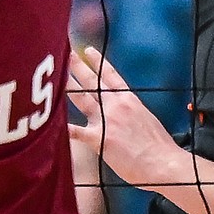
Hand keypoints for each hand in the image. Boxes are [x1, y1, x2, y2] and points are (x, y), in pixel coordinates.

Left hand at [68, 46, 188, 187]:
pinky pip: (76, 132)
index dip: (98, 61)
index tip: (88, 50)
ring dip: (68, 87)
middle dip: (78, 67)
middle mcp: (116, 105)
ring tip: (57, 77)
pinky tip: (51, 123)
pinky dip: (63, 127)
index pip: (111, 75)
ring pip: (82, 98)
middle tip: (66, 54)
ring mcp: (107, 120)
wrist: (163, 162)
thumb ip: (133, 113)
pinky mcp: (100, 139)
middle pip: (93, 81)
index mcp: (130, 99)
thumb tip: (127, 116)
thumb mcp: (147, 120)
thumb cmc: (160, 147)